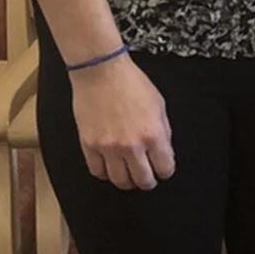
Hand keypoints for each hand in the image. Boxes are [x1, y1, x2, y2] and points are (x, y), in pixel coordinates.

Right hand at [70, 55, 174, 190]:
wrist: (101, 72)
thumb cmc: (131, 83)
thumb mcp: (159, 105)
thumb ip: (163, 131)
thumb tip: (164, 152)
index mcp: (153, 135)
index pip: (164, 169)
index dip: (165, 171)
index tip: (163, 169)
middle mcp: (131, 145)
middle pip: (142, 181)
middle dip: (148, 181)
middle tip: (147, 177)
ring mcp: (108, 148)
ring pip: (119, 181)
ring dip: (127, 181)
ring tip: (129, 174)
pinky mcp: (89, 146)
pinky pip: (97, 171)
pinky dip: (104, 172)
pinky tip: (109, 166)